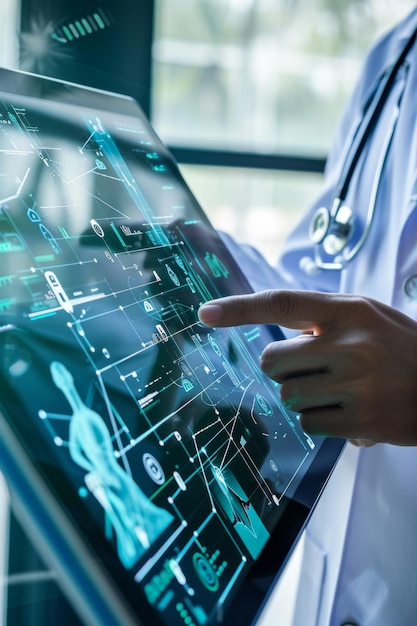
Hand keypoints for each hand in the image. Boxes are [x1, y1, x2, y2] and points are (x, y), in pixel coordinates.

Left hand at [198, 290, 416, 445]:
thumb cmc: (401, 348)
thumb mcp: (368, 317)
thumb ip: (323, 320)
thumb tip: (276, 343)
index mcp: (348, 312)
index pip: (282, 304)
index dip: (239, 309)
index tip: (205, 314)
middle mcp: (350, 344)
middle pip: (272, 363)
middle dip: (284, 369)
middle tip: (312, 368)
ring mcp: (356, 384)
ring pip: (288, 397)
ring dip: (304, 396)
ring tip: (339, 390)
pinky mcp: (360, 421)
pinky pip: (309, 424)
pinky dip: (321, 420)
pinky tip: (349, 410)